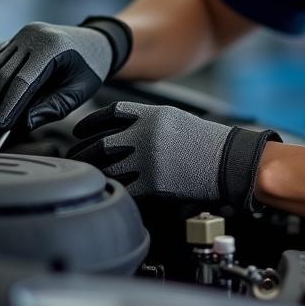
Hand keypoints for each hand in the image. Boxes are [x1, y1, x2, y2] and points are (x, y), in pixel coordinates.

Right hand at [0, 18, 129, 130]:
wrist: (97, 44)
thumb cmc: (90, 68)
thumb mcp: (78, 93)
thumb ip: (52, 109)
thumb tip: (23, 124)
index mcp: (53, 46)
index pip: (23, 81)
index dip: (8, 106)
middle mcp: (35, 35)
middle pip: (6, 73)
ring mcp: (24, 34)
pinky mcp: (18, 37)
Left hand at [68, 101, 277, 209]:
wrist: (229, 161)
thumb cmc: (208, 142)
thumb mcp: (177, 119)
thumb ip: (149, 121)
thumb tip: (125, 129)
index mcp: (152, 114)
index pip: (110, 114)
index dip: (90, 123)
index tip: (80, 131)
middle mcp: (145, 134)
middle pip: (101, 143)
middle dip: (83, 151)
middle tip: (75, 157)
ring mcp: (146, 160)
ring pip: (107, 167)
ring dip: (94, 173)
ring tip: (88, 176)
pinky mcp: (152, 184)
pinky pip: (123, 189)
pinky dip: (114, 191)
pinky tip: (108, 191)